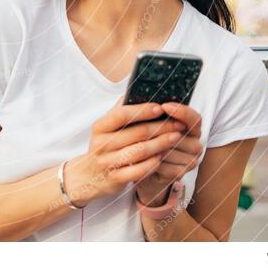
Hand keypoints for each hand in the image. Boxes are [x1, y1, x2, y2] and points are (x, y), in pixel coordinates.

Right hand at [64, 101, 185, 207]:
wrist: (89, 175)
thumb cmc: (105, 145)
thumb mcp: (107, 127)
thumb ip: (120, 110)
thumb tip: (135, 88)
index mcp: (100, 127)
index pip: (122, 115)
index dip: (142, 111)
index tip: (160, 108)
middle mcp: (102, 144)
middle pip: (136, 133)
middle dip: (161, 128)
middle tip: (178, 124)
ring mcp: (107, 162)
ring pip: (140, 152)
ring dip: (161, 144)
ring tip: (175, 138)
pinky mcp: (115, 178)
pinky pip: (138, 171)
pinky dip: (152, 164)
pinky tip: (162, 158)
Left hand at [135, 102, 202, 205]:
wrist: (144, 166)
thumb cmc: (146, 138)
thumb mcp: (147, 121)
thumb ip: (146, 108)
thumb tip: (135, 95)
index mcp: (192, 128)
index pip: (194, 118)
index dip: (181, 111)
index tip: (164, 106)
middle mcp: (196, 144)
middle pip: (181, 134)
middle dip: (160, 128)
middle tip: (141, 123)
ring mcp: (190, 161)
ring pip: (171, 150)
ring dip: (153, 145)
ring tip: (134, 140)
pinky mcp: (180, 174)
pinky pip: (166, 166)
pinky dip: (151, 161)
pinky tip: (139, 157)